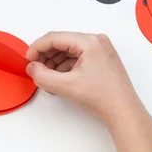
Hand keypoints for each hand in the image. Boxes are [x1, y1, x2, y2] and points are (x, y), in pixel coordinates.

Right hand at [26, 32, 142, 125]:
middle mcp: (96, 41)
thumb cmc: (102, 98)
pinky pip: (77, 58)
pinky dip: (65, 67)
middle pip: (61, 43)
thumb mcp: (66, 86)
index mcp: (89, 42)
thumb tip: (31, 67)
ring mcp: (100, 50)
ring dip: (54, 63)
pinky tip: (58, 80)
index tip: (27, 60)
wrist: (124, 113)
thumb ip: (42, 75)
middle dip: (46, 57)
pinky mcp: (101, 60)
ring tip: (46, 78)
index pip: (55, 38)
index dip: (37, 48)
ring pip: (68, 51)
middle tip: (35, 70)